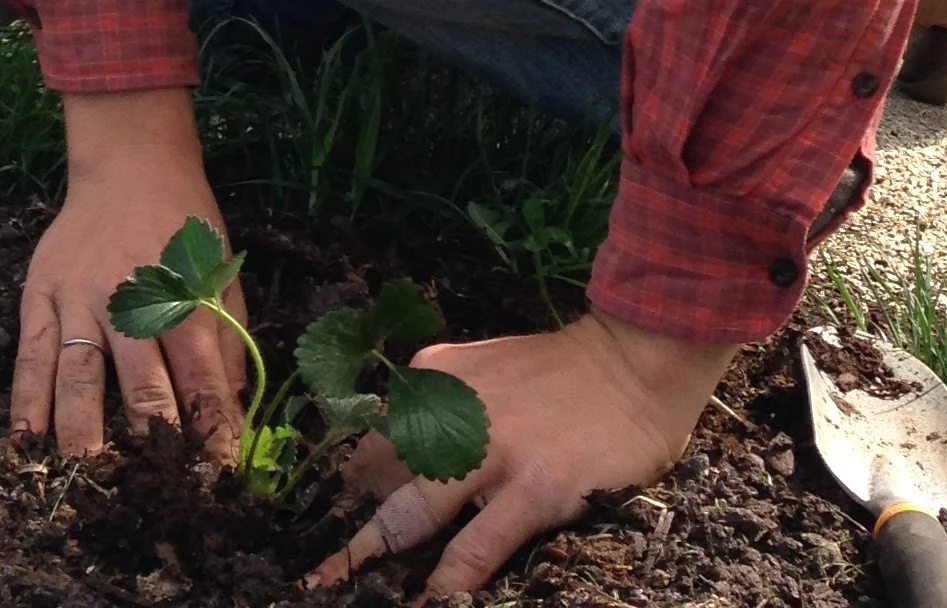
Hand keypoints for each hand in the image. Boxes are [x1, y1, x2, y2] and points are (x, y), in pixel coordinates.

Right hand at [11, 88, 246, 459]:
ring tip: (87, 477)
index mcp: (180, 293)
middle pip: (140, 380)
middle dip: (150, 440)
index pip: (200, 374)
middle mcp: (128, 298)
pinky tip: (26, 438)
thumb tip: (233, 411)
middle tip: (152, 491)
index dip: (209, 428)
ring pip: (80, 373)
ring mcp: (79, 297)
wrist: (129, 162)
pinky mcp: (41, 292)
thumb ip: (227, 337)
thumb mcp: (218, 269)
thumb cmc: (183, 222)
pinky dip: (27, 396)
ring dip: (84, 429)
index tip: (215, 476)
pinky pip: (31, 352)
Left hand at [306, 311, 735, 597]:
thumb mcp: (487, 368)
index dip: (348, 482)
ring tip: (344, 591)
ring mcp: (491, 453)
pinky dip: (446, 584)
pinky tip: (429, 605)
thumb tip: (399, 448)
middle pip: (378, 479)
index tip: (326, 518)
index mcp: (436, 377)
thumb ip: (445, 400)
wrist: (632, 363)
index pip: (373, 433)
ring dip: (374, 558)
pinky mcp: (532, 490)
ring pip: (412, 516)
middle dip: (345, 528)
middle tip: (315, 573)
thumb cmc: (562, 373)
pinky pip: (475, 550)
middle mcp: (450, 411)